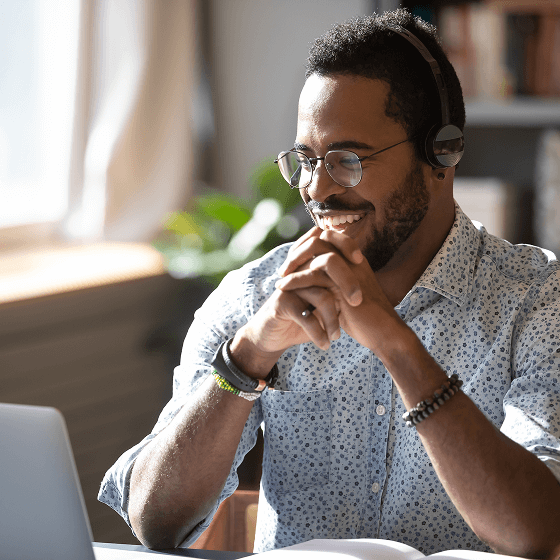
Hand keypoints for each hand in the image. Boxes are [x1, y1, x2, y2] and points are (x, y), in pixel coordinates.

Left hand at [275, 227, 399, 351]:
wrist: (383, 334)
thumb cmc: (365, 318)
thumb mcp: (345, 295)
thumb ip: (332, 282)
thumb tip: (311, 276)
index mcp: (355, 259)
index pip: (328, 236)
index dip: (307, 244)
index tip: (293, 260)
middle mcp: (353, 259)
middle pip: (321, 237)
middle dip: (299, 249)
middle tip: (284, 267)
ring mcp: (350, 269)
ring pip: (316, 251)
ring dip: (294, 261)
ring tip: (280, 277)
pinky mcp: (344, 285)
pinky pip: (314, 274)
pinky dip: (295, 279)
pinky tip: (283, 287)